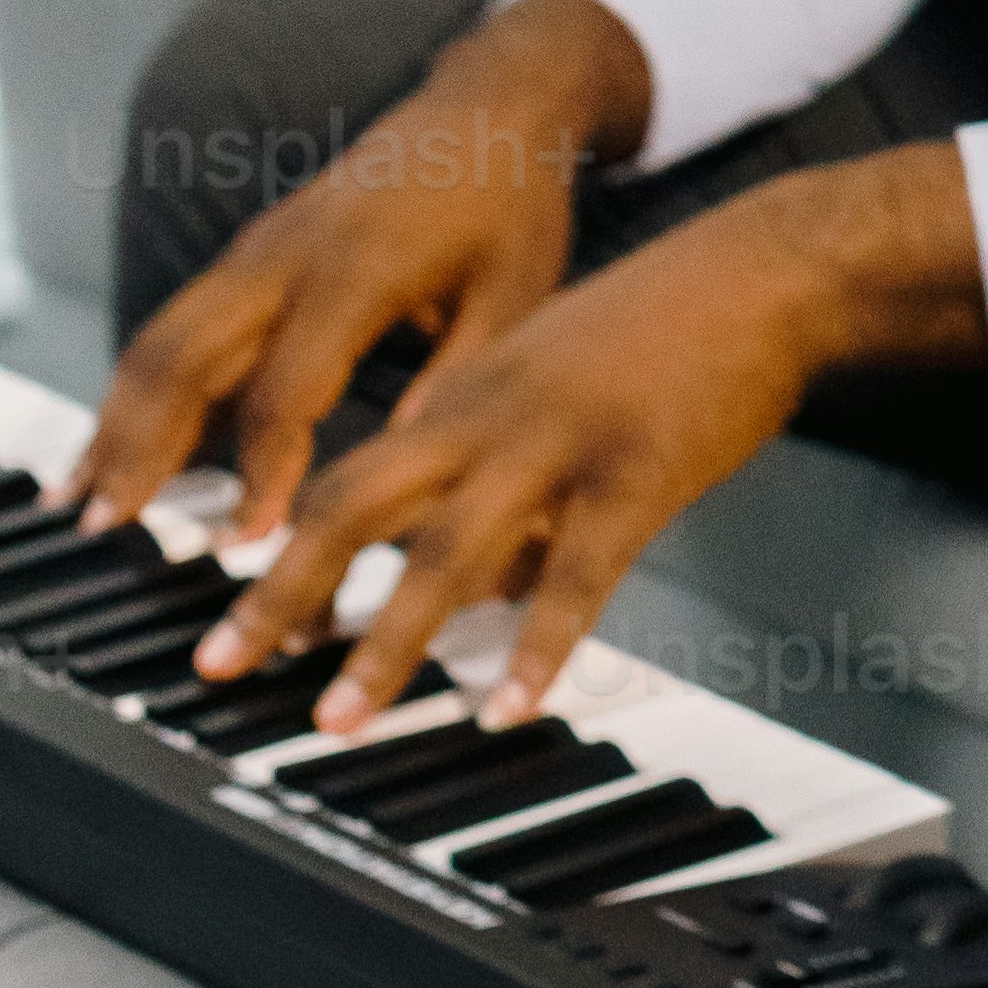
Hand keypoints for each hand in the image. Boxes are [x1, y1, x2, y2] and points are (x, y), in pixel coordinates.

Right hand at [75, 0, 646, 564]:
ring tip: (77, 499)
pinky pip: (179, 322)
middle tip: (106, 525)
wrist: (490, 104)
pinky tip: (111, 444)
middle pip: (189, 351)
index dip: (263, 468)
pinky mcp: (252, 251)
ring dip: (115, 416)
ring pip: (164, 335)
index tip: (249, 542)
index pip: (290, 384)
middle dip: (139, 441)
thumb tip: (408, 472)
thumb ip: (461, 379)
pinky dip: (137, 385)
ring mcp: (262, 246)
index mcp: (361, 266)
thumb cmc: (511, 207)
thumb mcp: (517, 292)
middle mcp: (291, 251)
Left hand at [183, 147, 986, 731]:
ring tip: (341, 718)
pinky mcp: (634, 472)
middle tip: (223, 666)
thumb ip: (513, 477)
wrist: (764, 270)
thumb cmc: (667, 327)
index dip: (278, 547)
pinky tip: (509, 707)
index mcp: (467, 391)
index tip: (230, 620)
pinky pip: (575, 576)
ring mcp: (559, 442)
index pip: (344, 472)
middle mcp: (491, 413)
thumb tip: (496, 590)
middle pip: (357, 503)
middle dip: (282, 592)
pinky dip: (534, 648)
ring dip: (385, 642)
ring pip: (447, 550)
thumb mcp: (560, 384)